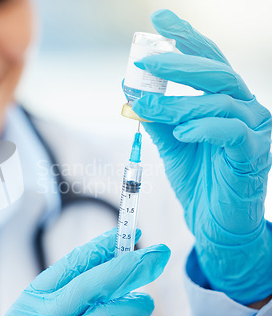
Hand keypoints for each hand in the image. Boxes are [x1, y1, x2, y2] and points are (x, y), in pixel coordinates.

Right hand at [0, 229, 169, 315]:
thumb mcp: (36, 309)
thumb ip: (66, 289)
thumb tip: (113, 262)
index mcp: (36, 297)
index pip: (73, 262)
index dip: (104, 244)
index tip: (129, 233)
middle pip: (97, 283)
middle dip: (131, 265)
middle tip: (158, 254)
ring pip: (114, 314)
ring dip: (137, 304)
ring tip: (143, 302)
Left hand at [132, 9, 271, 304]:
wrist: (215, 225)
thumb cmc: (198, 181)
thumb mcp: (171, 144)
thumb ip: (156, 117)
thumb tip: (129, 89)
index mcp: (227, 102)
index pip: (208, 62)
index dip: (187, 38)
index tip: (159, 19)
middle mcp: (246, 109)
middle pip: (217, 73)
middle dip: (180, 61)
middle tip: (147, 57)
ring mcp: (254, 132)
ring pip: (219, 102)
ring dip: (177, 102)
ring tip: (147, 105)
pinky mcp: (253, 157)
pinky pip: (232, 133)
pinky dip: (204, 127)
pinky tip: (182, 131)